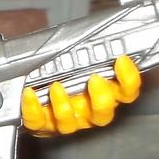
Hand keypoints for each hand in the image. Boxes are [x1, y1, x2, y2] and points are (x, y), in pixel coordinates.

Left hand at [22, 54, 140, 136]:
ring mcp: (66, 122)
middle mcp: (89, 113)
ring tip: (55, 86)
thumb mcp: (83, 62)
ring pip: (70, 123)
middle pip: (104, 113)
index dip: (129, 79)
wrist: (38, 99)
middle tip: (94, 78)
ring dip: (64, 105)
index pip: (127, 93)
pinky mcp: (42, 126)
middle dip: (101, 97)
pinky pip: (38, 121)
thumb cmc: (66, 76)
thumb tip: (101, 32)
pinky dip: (33, 108)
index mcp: (105, 96)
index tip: (121, 59)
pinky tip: (29, 93)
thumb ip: (92, 53)